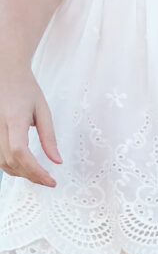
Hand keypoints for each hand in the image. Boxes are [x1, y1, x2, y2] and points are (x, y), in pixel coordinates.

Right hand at [0, 70, 60, 186]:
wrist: (5, 71)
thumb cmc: (25, 88)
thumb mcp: (43, 110)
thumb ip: (49, 137)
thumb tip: (57, 161)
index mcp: (14, 118)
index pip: (20, 151)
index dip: (35, 171)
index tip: (51, 181)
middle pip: (11, 161)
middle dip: (31, 175)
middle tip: (48, 180)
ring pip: (1, 162)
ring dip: (20, 173)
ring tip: (38, 174)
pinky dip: (10, 166)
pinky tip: (24, 166)